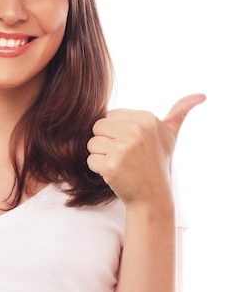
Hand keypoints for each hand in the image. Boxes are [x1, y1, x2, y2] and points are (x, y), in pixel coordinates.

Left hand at [87, 93, 205, 207]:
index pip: (110, 115)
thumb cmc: (158, 163)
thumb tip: (200, 96)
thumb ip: (179, 113)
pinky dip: (98, 168)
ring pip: (92, 143)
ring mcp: (123, 148)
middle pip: (98, 127)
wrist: (152, 196)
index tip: (131, 144)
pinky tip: (115, 173)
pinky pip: (91, 159)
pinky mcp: (111, 165)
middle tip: (123, 155)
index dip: (115, 131)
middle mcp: (136, 131)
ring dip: (101, 155)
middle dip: (105, 141)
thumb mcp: (170, 136)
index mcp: (147, 119)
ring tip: (120, 163)